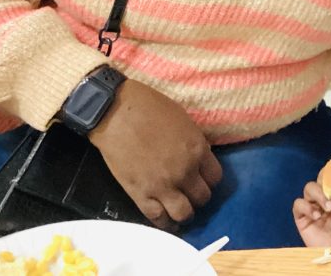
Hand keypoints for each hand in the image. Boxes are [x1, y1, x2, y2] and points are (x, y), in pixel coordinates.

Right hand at [88, 79, 221, 231]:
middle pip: (202, 197)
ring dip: (185, 212)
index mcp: (197, 149)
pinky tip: (166, 220)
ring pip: (185, 213)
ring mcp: (163, 186)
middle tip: (190, 192)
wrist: (115, 112)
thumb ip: (193, 142)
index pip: (215, 177)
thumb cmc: (148, 107)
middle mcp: (185, 171)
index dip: (209, 179)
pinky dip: (165, 222)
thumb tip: (198, 156)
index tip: (202, 178)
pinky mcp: (141, 195)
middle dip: (198, 196)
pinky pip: (159, 219)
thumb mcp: (182, 120)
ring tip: (180, 208)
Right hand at [292, 181, 330, 246]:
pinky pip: (298, 204)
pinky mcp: (302, 216)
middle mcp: (323, 196)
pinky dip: (306, 207)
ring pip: (308, 188)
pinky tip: (316, 216)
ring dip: (318, 194)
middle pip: (319, 178)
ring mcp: (312, 205)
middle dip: (325, 181)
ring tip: (328, 208)